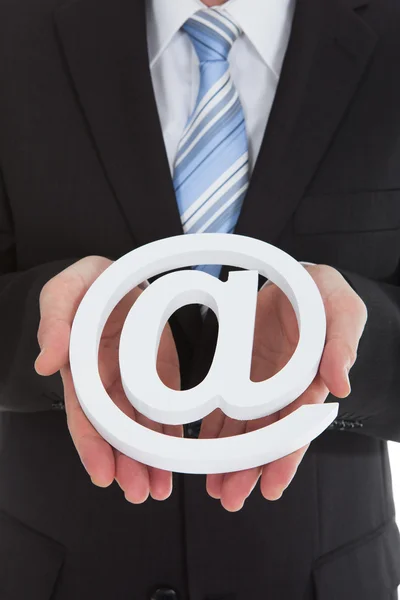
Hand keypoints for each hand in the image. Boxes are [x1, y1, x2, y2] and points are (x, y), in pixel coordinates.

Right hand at [35, 256, 180, 502]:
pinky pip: (165, 407)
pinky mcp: (160, 373)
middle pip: (114, 430)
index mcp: (81, 369)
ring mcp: (135, 380)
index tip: (102, 473)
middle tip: (140, 492)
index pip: (84, 413)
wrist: (119, 275)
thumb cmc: (86, 286)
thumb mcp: (63, 293)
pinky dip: (170, 434)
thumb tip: (45, 362)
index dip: (91, 444)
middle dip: (126, 463)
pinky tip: (176, 456)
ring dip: (149, 458)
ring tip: (159, 487)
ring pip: (141, 427)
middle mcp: (107, 383)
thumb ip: (54, 323)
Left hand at [200, 265, 367, 511]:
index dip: (286, 456)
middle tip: (230, 498)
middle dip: (250, 468)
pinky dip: (216, 429)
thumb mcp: (343, 311)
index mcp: (312, 380)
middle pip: (268, 436)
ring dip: (229, 457)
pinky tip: (202, 448)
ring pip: (245, 428)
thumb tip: (341, 385)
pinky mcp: (242, 373)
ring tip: (213, 485)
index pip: (299, 425)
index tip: (272, 487)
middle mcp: (285, 390)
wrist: (297, 280)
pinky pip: (227, 405)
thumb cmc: (326, 296)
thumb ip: (342, 346)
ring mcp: (262, 384)